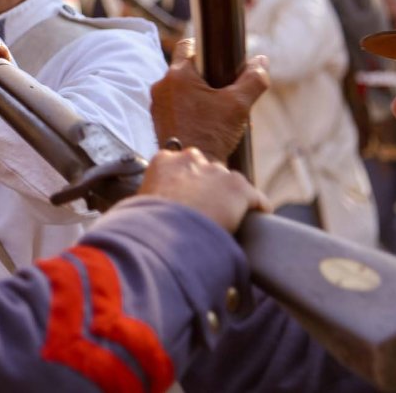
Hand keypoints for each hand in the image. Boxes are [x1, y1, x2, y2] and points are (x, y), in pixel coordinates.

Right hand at [139, 145, 268, 233]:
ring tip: (228, 221)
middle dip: (208, 188)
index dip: (184, 184)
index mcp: (164, 161)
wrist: (165, 234)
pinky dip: (258, 209)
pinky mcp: (240, 189)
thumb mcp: (137, 205)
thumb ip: (146, 200)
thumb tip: (138, 216)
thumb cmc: (144, 225)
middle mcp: (191, 160)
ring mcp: (217, 172)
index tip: (185, 199)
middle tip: (205, 212)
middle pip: (207, 171)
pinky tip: (258, 220)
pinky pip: (256, 199)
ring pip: (229, 184)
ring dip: (228, 199)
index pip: (180, 166)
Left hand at [150, 39, 269, 162]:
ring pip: (181, 90)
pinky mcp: (157, 121)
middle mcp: (161, 87)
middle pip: (186, 70)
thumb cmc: (212, 134)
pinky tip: (207, 124)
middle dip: (207, 78)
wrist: (192, 167)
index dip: (206, 49)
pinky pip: (175, 107)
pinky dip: (190, 110)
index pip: (188, 46)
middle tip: (225, 92)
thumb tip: (261, 61)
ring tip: (218, 112)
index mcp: (177, 75)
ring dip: (198, 96)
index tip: (219, 61)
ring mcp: (157, 105)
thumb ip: (253, 79)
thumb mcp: (239, 104)